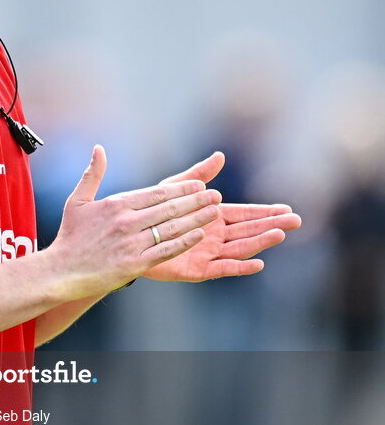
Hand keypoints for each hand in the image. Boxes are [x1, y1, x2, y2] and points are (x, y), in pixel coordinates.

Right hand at [47, 146, 221, 300]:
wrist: (61, 271)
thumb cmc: (70, 236)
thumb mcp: (78, 201)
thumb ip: (92, 174)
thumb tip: (98, 148)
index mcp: (117, 204)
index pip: (156, 193)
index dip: (181, 189)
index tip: (199, 186)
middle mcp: (127, 221)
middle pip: (169, 208)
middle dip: (196, 201)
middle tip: (216, 196)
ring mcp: (133, 243)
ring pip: (172, 228)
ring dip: (196, 219)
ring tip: (215, 213)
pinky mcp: (135, 264)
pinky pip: (166, 250)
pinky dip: (185, 242)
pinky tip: (199, 235)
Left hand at [143, 151, 301, 281]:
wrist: (129, 238)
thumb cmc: (152, 212)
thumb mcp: (175, 189)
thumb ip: (197, 175)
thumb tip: (220, 155)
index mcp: (213, 217)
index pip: (245, 213)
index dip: (265, 211)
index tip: (287, 209)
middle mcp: (215, 236)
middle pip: (249, 230)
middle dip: (271, 225)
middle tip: (295, 221)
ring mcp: (208, 253)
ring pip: (240, 247)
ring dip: (260, 241)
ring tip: (279, 235)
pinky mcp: (198, 269)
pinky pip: (223, 268)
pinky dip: (240, 266)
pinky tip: (258, 263)